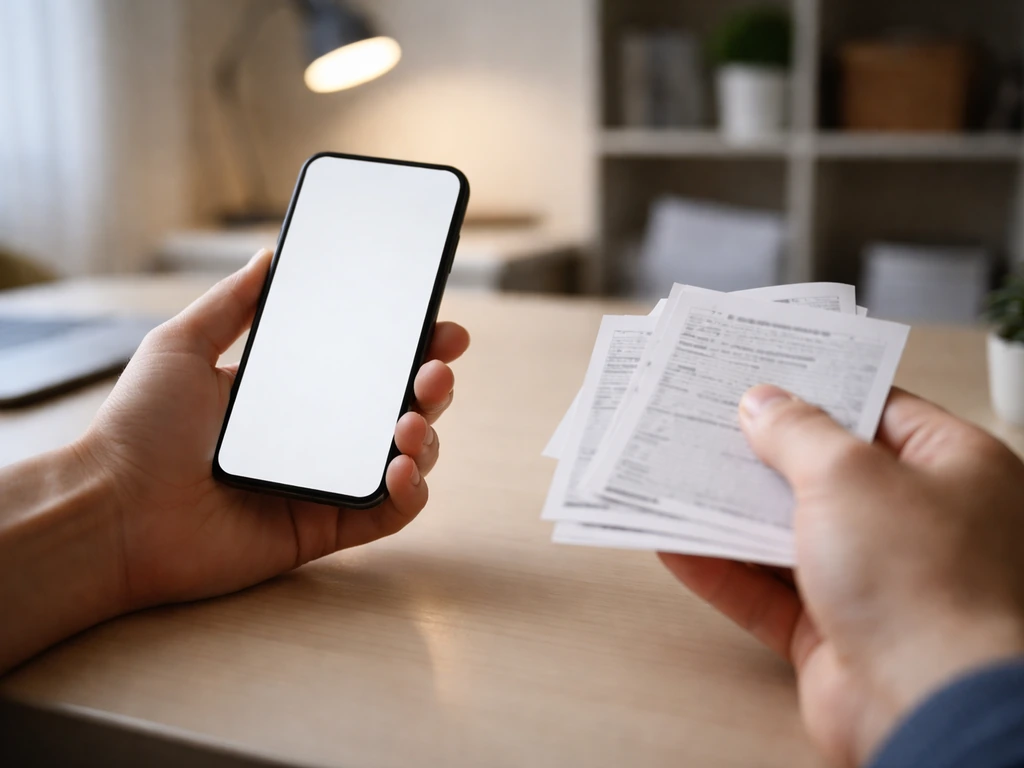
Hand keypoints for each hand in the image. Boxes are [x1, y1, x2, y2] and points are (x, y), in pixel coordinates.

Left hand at [79, 249, 469, 610]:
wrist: (110, 510)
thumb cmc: (138, 429)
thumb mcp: (181, 346)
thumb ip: (231, 302)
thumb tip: (270, 254)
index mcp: (294, 394)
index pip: (368, 365)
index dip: (411, 345)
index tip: (439, 325)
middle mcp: (318, 437)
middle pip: (399, 408)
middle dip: (433, 386)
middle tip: (437, 370)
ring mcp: (324, 484)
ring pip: (405, 458)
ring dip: (427, 438)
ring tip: (411, 423)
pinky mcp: (324, 528)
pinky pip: (388, 514)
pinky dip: (411, 494)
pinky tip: (402, 470)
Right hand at [660, 385, 1023, 766]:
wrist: (931, 709)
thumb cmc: (926, 585)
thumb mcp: (849, 475)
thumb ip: (799, 432)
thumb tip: (763, 404)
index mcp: (954, 470)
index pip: (876, 411)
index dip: (815, 391)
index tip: (760, 377)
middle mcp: (920, 525)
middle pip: (823, 474)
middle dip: (760, 455)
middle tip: (704, 425)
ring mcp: (877, 582)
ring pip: (788, 535)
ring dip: (730, 513)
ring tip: (674, 477)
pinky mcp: (835, 634)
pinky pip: (767, 592)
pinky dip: (722, 570)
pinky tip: (677, 545)